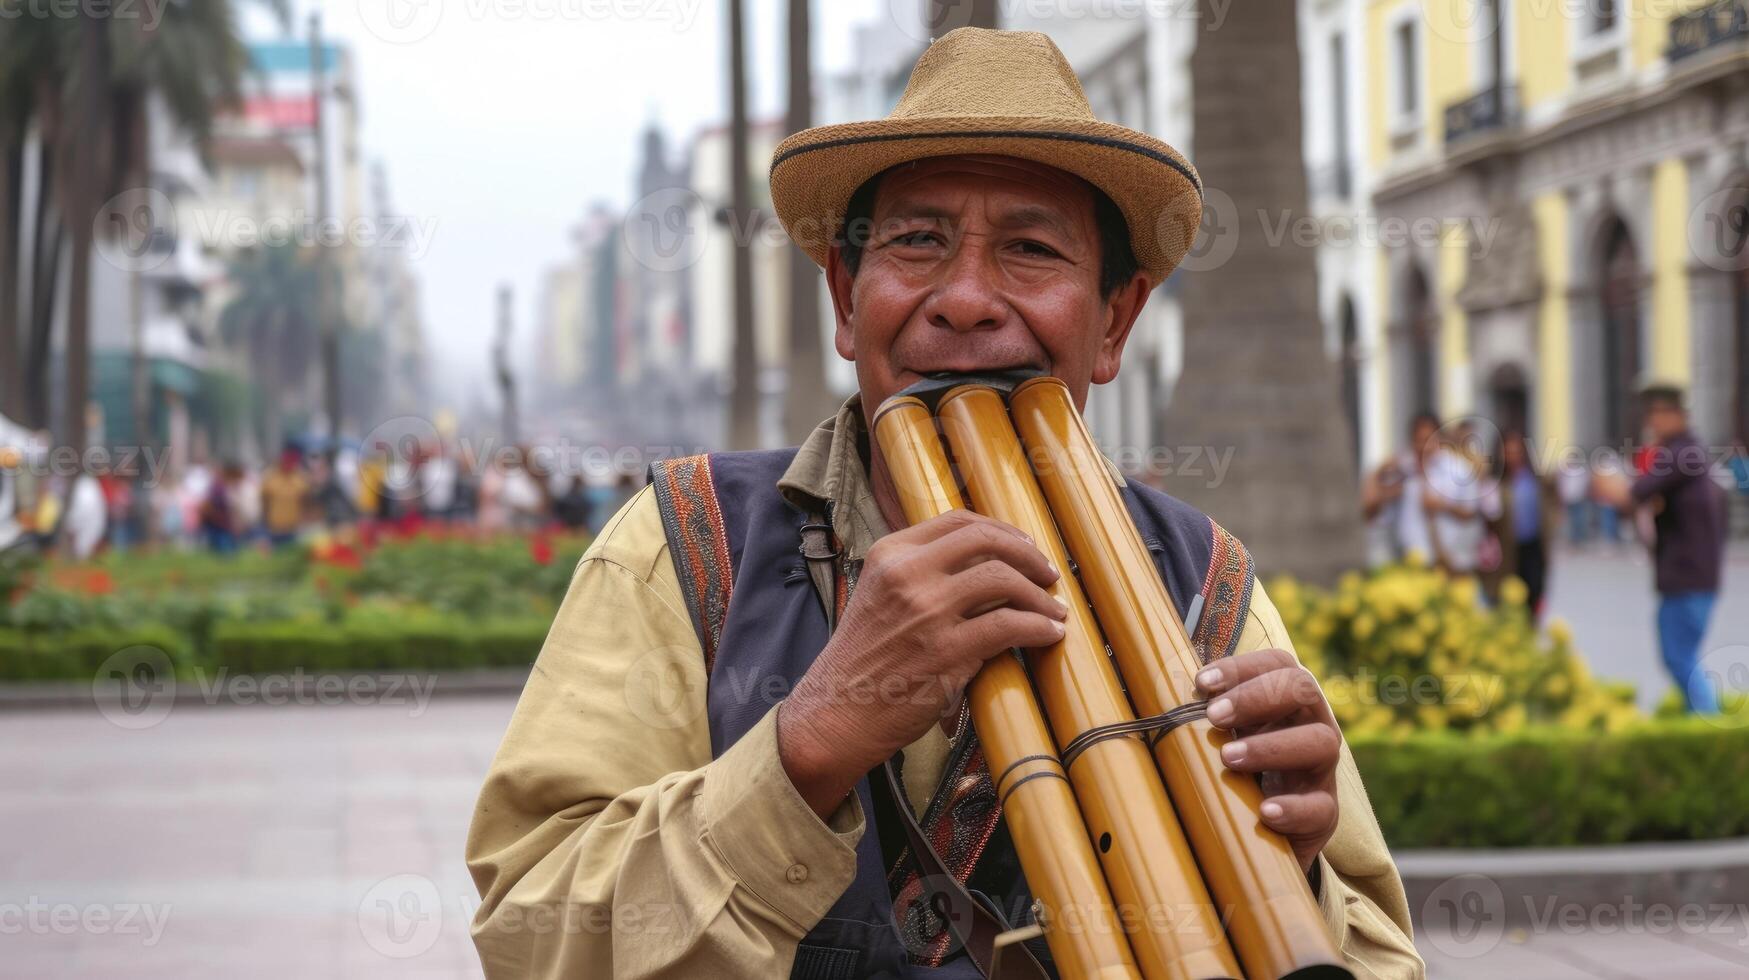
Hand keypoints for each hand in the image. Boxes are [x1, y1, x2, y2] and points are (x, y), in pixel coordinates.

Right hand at [779, 509, 1066, 816]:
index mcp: (890, 554)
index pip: (959, 522)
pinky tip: (1049, 635)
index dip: (1002, 531)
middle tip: (1048, 574)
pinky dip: (1038, 628)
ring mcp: (926, 611)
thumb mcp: (879, 597)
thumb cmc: (862, 662)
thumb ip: (920, 575)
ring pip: (1003, 580)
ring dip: (1039, 595)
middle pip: (987, 541)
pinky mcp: (945, 651)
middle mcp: (907, 574)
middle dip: (1029, 555)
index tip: (1024, 548)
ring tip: (1055, 611)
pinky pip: (1009, 627)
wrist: (834, 715)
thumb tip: (985, 567)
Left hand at [1195, 649, 1340, 873]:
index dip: (1242, 667)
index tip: (1202, 683)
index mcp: (1289, 701)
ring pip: (1320, 743)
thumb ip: (1209, 714)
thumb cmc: (1245, 772)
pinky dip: (1292, 808)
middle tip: (1215, 716)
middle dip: (1256, 696)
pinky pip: (1320, 807)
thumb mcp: (1231, 737)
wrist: (1274, 832)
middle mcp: (1313, 725)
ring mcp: (1322, 770)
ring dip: (1270, 746)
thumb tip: (1158, 692)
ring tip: (1229, 757)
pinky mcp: (1323, 813)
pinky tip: (1265, 811)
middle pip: (1304, 689)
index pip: (1279, 664)